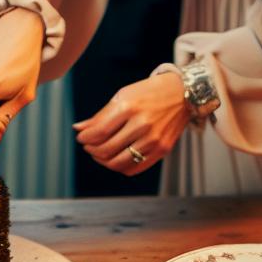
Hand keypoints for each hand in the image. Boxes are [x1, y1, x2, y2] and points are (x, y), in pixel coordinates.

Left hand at [72, 70, 189, 175]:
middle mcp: (142, 124)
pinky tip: (115, 159)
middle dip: (92, 149)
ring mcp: (153, 139)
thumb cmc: (149, 92)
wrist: (182, 94)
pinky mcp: (162, 150)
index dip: (86, 138)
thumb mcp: (123, 96)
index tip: (81, 137)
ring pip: (119, 163)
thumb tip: (79, 128)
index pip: (99, 131)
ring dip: (103, 161)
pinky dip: (120, 167)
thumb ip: (101, 115)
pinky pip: (135, 168)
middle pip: (107, 149)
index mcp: (129, 107)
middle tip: (88, 145)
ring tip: (99, 153)